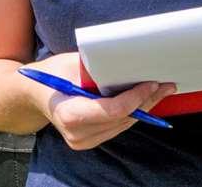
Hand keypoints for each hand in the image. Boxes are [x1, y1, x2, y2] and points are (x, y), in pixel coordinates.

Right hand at [23, 52, 175, 148]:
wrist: (33, 93)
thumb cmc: (52, 73)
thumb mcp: (72, 63)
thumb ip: (98, 67)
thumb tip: (129, 60)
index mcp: (71, 114)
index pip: (113, 110)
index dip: (136, 97)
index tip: (152, 82)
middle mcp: (77, 134)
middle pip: (122, 119)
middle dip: (147, 101)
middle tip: (167, 84)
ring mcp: (83, 141)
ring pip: (123, 125)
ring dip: (144, 108)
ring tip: (162, 90)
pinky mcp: (88, 141)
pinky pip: (117, 126)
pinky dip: (132, 113)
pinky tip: (146, 99)